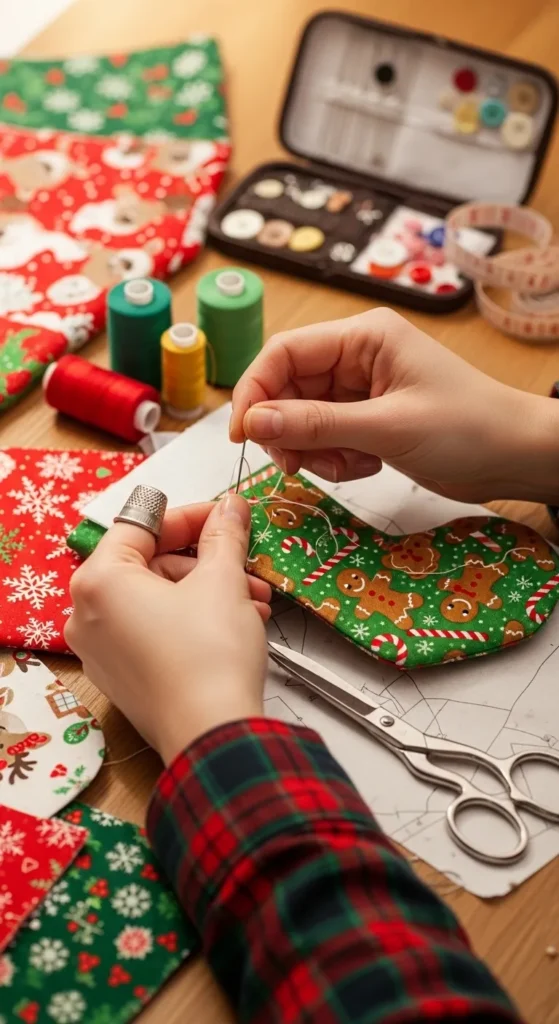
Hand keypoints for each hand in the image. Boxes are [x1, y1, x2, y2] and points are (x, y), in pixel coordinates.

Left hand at [65, 496, 270, 765]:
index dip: (191, 516)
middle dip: (206, 562)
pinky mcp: (123, 676)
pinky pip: (155, 630)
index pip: (142, 526)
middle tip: (244, 560)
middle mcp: (88, 615)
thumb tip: (230, 508)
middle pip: (150, 564)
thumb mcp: (223, 581)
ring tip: (253, 599)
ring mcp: (102, 650)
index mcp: (99, 582)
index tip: (224, 514)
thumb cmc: (209, 660)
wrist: (214, 735)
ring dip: (208, 591)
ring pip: (158, 599)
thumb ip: (224, 535)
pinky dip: (192, 619)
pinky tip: (235, 622)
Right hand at [231, 307, 558, 504]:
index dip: (254, 391)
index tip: (243, 434)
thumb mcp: (388, 427)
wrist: (516, 457)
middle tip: (295, 465)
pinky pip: (326, 438)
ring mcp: (361, 389)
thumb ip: (317, 424)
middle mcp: (357, 357)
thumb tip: (254, 421)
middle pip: (288, 389)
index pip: (284, 353)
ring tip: (352, 467)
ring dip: (314, 451)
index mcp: (364, 337)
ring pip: (303, 419)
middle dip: (287, 430)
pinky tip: (367, 466)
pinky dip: (335, 460)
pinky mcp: (368, 419)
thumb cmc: (470, 429)